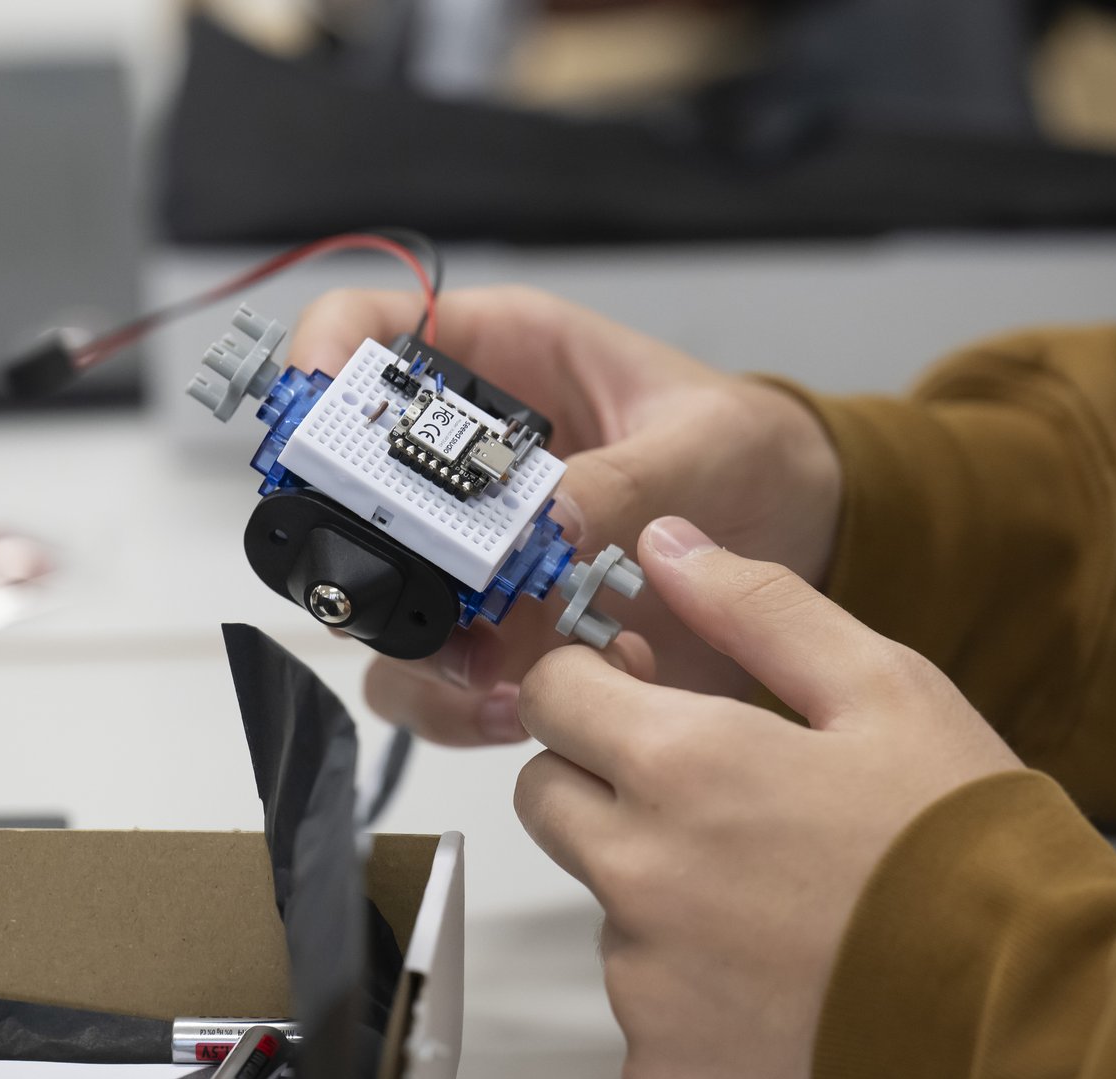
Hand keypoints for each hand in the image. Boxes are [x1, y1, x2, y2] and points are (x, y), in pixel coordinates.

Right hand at [287, 286, 841, 744]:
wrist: (797, 541)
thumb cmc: (750, 454)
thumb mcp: (704, 443)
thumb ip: (624, 480)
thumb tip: (545, 526)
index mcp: (498, 365)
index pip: (366, 333)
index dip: (322, 365)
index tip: (317, 416)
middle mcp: (460, 466)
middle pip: (343, 492)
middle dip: (364, 548)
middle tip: (424, 585)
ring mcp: (469, 558)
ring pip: (377, 606)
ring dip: (420, 649)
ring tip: (499, 674)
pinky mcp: (497, 636)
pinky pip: (437, 686)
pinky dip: (467, 708)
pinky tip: (535, 705)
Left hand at [513, 516, 1022, 1078]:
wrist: (1033, 1013)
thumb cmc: (966, 851)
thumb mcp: (883, 689)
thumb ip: (756, 608)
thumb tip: (669, 547)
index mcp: (682, 765)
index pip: (548, 695)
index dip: (587, 682)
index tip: (632, 692)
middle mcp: (642, 872)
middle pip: (548, 795)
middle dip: (602, 776)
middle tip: (709, 793)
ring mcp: (646, 977)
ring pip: (600, 896)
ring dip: (653, 882)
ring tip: (769, 890)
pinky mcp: (663, 1056)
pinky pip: (637, 994)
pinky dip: (683, 977)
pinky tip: (767, 964)